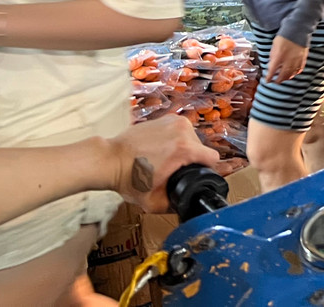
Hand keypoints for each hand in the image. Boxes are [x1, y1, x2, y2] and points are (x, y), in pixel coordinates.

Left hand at [104, 116, 219, 211]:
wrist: (110, 159)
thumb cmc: (128, 178)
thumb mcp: (153, 202)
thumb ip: (175, 205)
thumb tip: (188, 205)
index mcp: (184, 149)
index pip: (213, 158)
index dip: (206, 170)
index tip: (194, 175)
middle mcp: (183, 130)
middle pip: (201, 148)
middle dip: (190, 160)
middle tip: (173, 170)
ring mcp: (174, 121)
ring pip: (191, 138)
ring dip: (183, 149)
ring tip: (166, 159)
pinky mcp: (166, 118)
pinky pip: (180, 131)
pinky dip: (174, 139)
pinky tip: (161, 149)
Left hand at [265, 35, 308, 82]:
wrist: (297, 30)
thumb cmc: (284, 36)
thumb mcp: (274, 46)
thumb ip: (272, 56)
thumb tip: (271, 64)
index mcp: (279, 57)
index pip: (272, 71)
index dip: (269, 77)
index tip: (267, 80)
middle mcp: (288, 61)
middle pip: (282, 75)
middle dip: (278, 80)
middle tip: (275, 82)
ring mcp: (296, 60)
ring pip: (291, 74)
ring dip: (286, 78)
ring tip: (283, 79)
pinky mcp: (303, 59)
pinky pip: (299, 69)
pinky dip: (295, 73)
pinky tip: (293, 73)